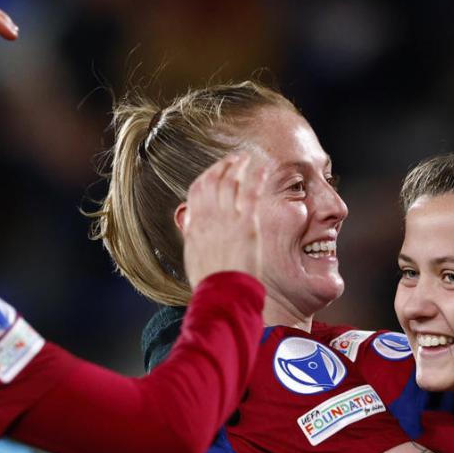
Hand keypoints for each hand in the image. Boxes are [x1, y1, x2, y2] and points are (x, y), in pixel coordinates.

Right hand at [179, 154, 270, 286]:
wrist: (222, 294)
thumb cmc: (210, 281)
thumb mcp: (193, 256)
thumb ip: (193, 236)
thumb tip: (190, 223)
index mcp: (195, 225)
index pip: (197, 190)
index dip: (207, 176)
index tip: (216, 170)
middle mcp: (209, 218)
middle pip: (214, 182)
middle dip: (224, 166)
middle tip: (234, 159)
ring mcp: (228, 221)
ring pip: (231, 183)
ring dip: (239, 167)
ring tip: (246, 158)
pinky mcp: (247, 226)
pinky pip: (251, 194)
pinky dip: (256, 178)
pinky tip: (263, 169)